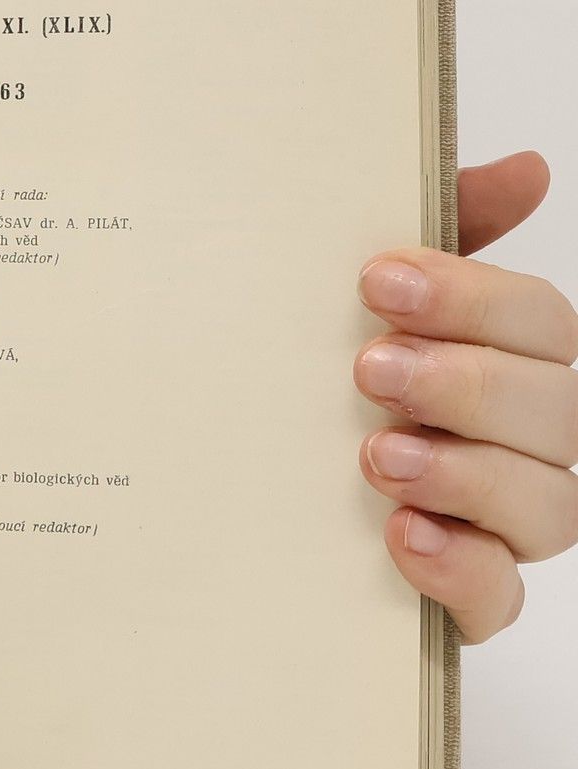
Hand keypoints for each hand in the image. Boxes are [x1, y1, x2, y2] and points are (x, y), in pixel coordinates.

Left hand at [356, 152, 577, 641]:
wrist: (224, 509)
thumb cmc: (313, 393)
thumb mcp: (350, 309)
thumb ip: (436, 237)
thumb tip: (527, 168)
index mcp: (503, 365)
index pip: (541, 325)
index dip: (473, 299)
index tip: (375, 282)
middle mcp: (519, 445)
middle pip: (555, 411)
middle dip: (466, 383)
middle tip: (369, 370)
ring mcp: (497, 527)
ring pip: (547, 507)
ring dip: (466, 474)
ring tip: (376, 455)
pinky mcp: (461, 600)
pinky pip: (497, 598)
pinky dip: (458, 567)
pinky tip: (402, 535)